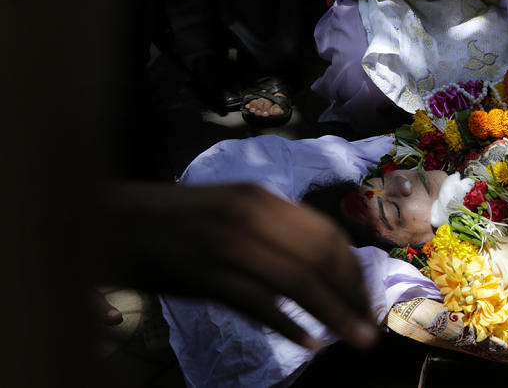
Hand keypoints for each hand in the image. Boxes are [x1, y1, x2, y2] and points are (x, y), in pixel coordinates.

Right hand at [98, 183, 377, 349]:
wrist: (106, 219)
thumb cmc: (168, 220)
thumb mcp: (227, 210)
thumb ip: (269, 230)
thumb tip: (313, 263)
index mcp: (261, 197)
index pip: (326, 233)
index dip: (353, 268)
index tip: (366, 296)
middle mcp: (251, 213)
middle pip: (321, 256)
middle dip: (352, 294)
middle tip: (369, 325)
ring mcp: (228, 242)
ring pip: (298, 279)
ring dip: (334, 313)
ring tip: (356, 338)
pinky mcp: (203, 273)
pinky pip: (258, 302)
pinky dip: (287, 324)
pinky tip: (308, 341)